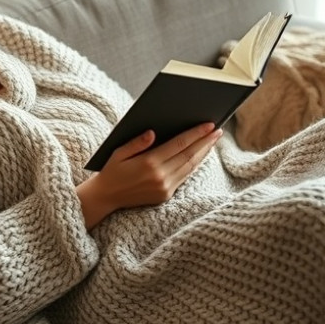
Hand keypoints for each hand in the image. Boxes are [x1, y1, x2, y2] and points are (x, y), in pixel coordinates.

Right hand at [76, 123, 222, 228]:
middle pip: (189, 155)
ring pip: (190, 167)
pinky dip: (194, 165)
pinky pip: (184, 177)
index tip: (209, 125)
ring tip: (212, 141)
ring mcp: (164, 188)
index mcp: (149, 163)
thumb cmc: (112, 170)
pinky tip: (200, 156)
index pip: (179, 144)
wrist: (106, 198)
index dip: (196, 134)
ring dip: (203, 153)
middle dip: (206, 142)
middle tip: (218, 130)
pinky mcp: (165, 196)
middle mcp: (160, 177)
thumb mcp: (119, 152)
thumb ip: (137, 142)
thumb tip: (153, 132)